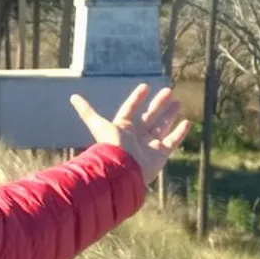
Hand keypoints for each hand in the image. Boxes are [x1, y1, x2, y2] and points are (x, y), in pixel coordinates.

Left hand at [70, 83, 190, 184]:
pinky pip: (172, 141)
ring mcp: (149, 145)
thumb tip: (72, 96)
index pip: (130, 109)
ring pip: (161, 126)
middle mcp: (136, 136)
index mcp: (123, 128)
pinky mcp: (160, 154)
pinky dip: (180, 133)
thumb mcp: (99, 125)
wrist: (122, 171)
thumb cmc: (110, 147)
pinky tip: (187, 122)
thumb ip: (87, 111)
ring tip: (178, 102)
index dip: (136, 98)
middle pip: (149, 116)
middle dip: (158, 104)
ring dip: (169, 114)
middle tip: (168, 91)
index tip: (145, 86)